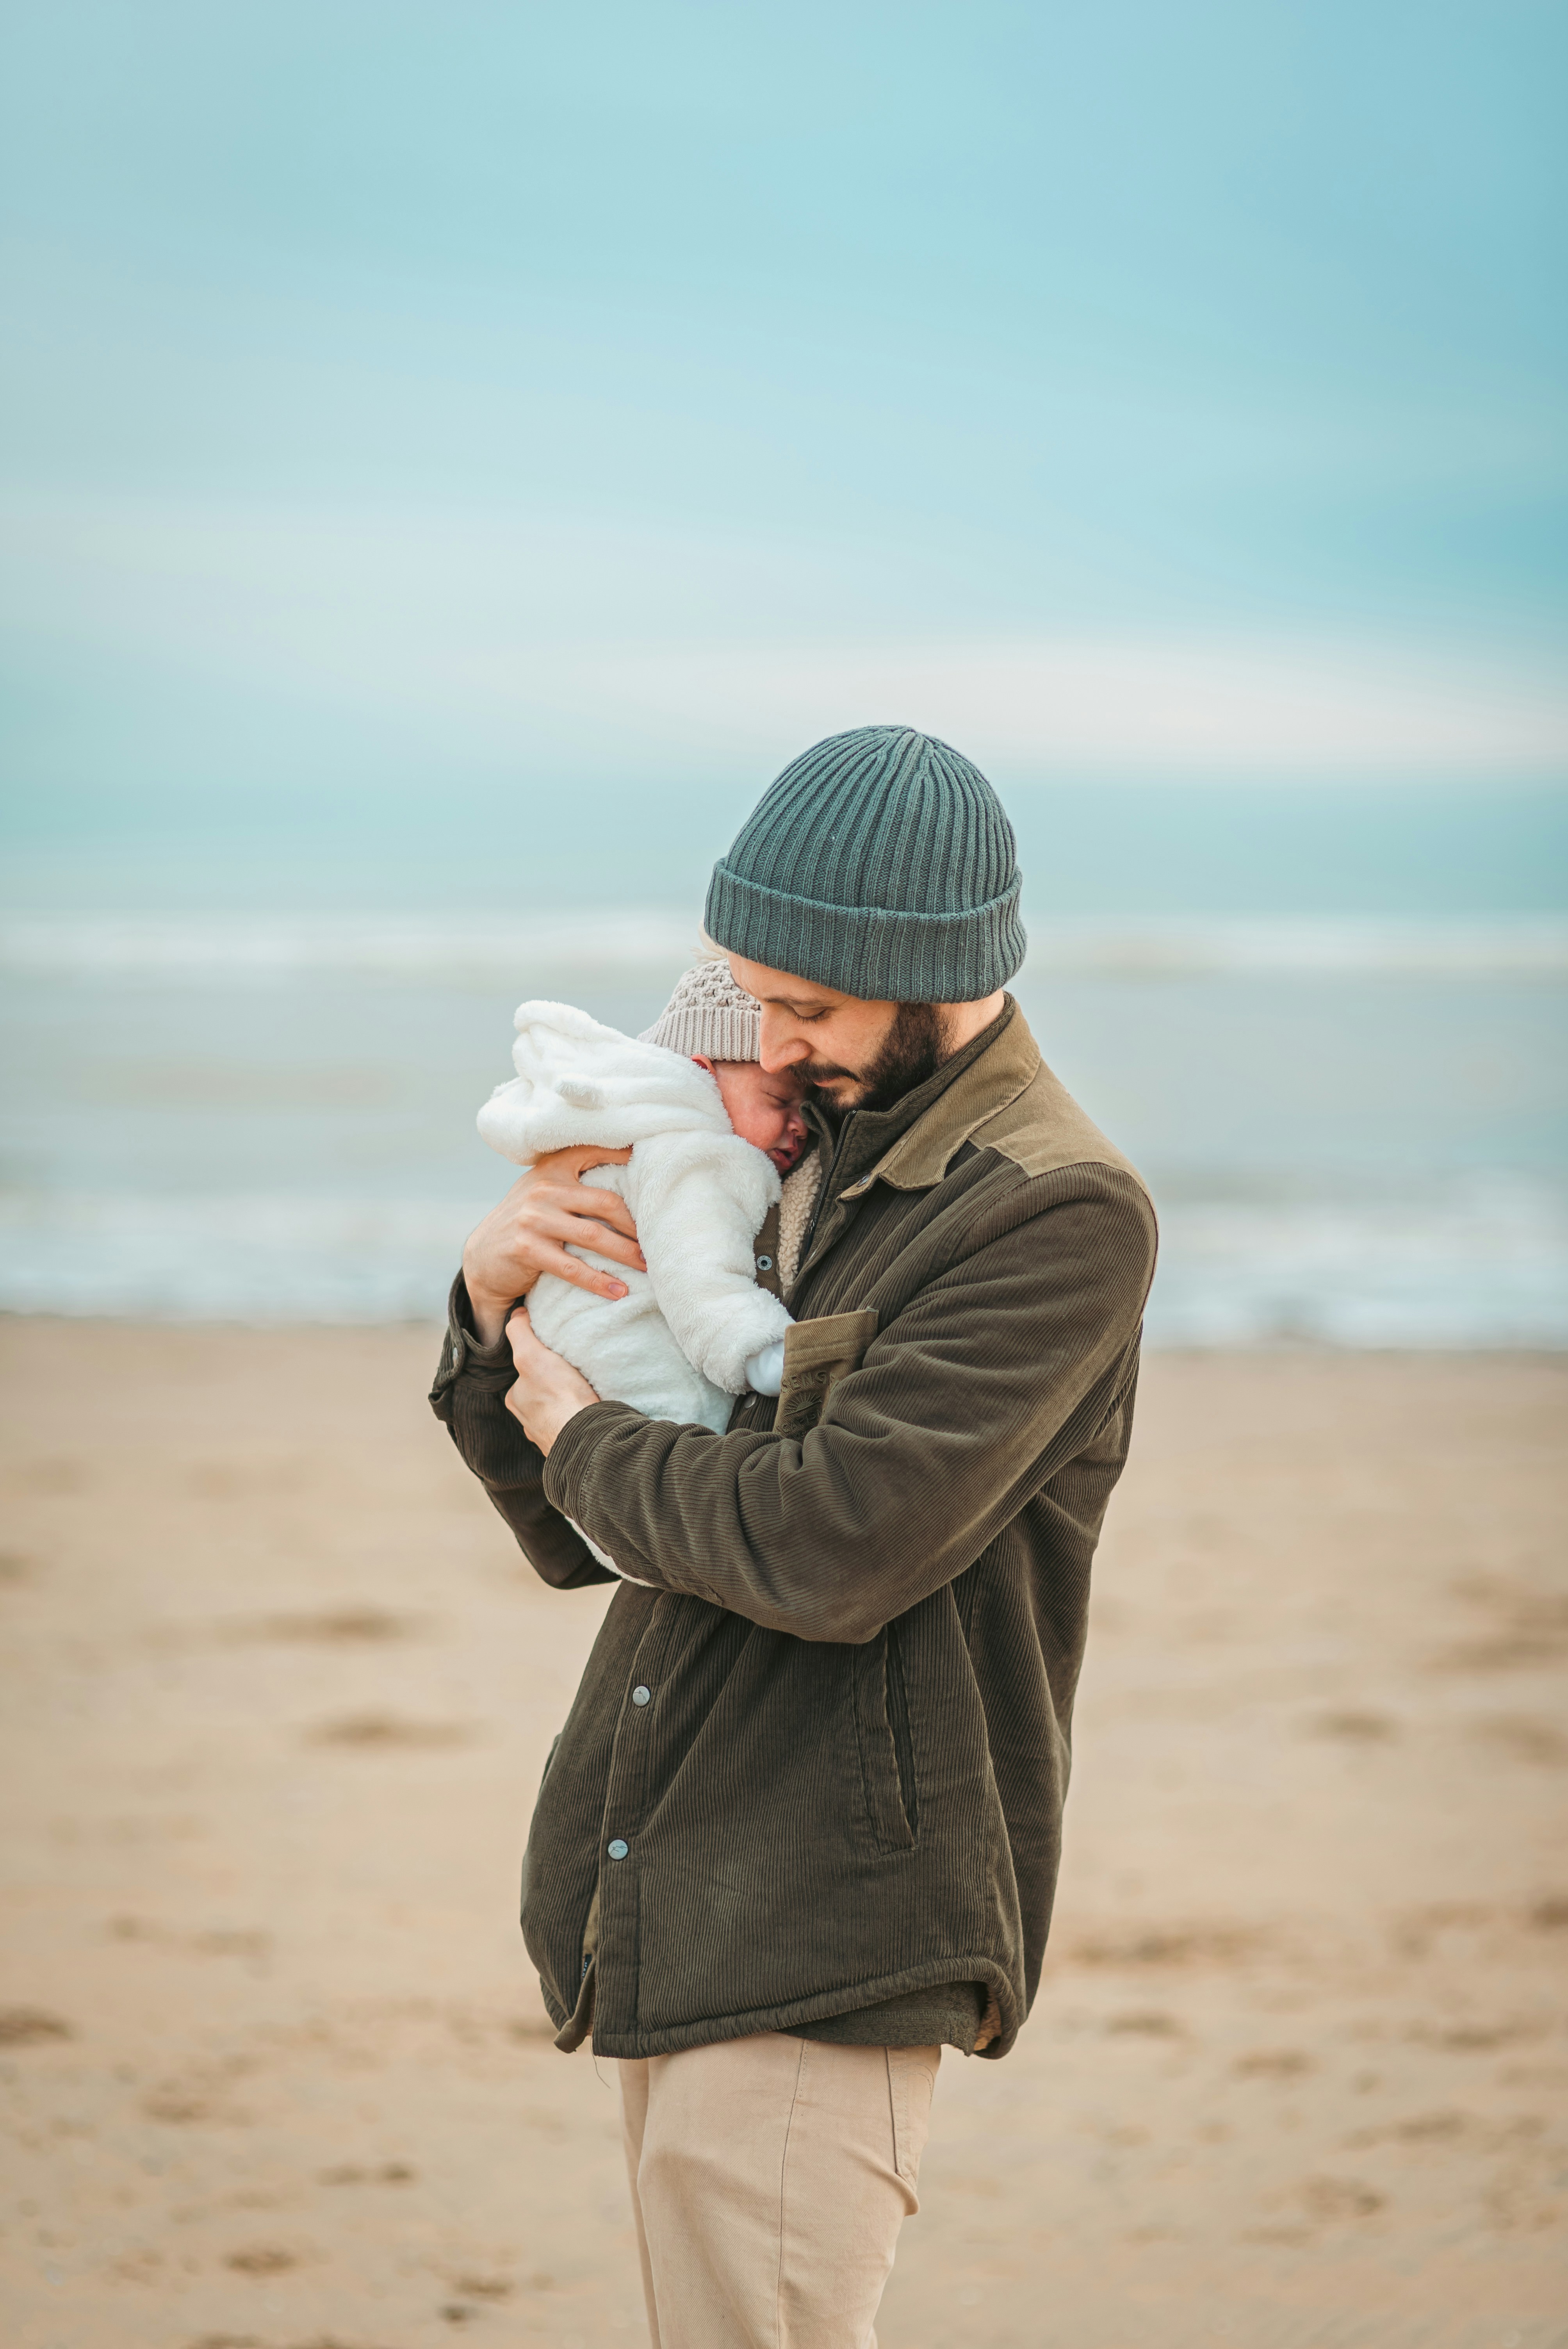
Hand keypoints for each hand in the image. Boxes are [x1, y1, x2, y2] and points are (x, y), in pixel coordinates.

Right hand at [462, 1144, 644, 1346]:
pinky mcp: (527, 1248)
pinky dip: (599, 1281)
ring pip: (593, 1236)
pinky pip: (573, 1267)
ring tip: (647, 1267)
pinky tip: (619, 1292)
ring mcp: (533, 1219)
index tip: (656, 1166)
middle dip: (636, 1225)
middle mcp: (543, 1189)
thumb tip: (629, 1171)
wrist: (481, 1257)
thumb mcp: (543, 1190)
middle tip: (659, 1241)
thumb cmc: (527, 1221)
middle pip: (605, 1203)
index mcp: (552, 1168)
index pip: (593, 1152)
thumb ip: (574, 1179)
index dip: (624, 1154)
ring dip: (625, 1254)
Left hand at [504, 1306, 599, 1454]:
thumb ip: (520, 1333)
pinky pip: (575, 1425)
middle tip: (574, 1373)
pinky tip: (592, 1408)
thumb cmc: (558, 1397)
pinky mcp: (573, 1444)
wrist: (588, 1436)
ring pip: (558, 1412)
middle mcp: (529, 1421)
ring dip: (568, 1403)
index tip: (555, 1356)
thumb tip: (516, 1314)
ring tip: (585, 1390)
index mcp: (516, 1400)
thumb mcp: (531, 1356)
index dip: (539, 1361)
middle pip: (541, 1393)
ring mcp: (550, 1435)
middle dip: (554, 1385)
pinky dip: (580, 1417)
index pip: (524, 1373)